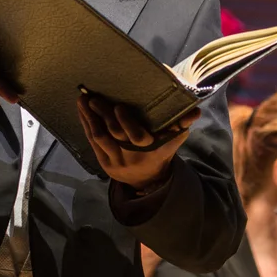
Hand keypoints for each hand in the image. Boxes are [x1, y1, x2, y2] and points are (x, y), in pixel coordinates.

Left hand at [76, 92, 198, 190]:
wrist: (147, 178)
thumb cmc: (162, 150)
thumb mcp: (175, 139)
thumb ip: (183, 123)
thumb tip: (196, 110)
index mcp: (150, 150)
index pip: (136, 137)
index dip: (126, 122)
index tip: (119, 106)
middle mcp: (131, 158)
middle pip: (113, 135)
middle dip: (102, 115)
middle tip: (94, 97)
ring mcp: (115, 161)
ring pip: (98, 137)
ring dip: (88, 117)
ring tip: (82, 99)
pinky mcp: (103, 162)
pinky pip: (92, 141)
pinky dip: (86, 124)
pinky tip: (81, 110)